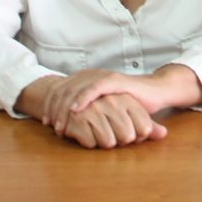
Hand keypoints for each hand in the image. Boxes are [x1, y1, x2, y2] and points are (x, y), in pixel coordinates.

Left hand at [26, 71, 169, 144]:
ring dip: (65, 109)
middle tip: (53, 126)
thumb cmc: (127, 102)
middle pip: (63, 90)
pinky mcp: (114, 81)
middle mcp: (91, 75)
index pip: (60, 89)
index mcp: (85, 79)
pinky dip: (83, 99)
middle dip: (54, 109)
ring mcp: (102, 76)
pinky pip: (94, 88)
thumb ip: (86, 109)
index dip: (50, 105)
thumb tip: (66, 121)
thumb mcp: (102, 106)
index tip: (46, 122)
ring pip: (75, 90)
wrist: (154, 92)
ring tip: (61, 125)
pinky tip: (76, 110)